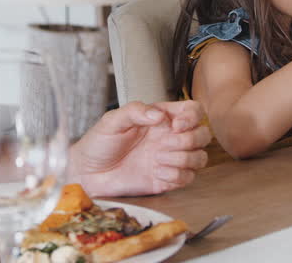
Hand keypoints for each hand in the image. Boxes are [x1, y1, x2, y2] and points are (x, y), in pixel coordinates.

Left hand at [69, 100, 209, 196]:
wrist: (88, 173)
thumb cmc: (98, 143)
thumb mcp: (112, 120)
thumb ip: (135, 111)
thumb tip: (159, 115)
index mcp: (160, 118)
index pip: (193, 110)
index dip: (192, 116)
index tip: (176, 124)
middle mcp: (169, 137)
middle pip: (203, 134)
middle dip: (191, 139)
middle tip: (166, 143)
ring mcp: (169, 159)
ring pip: (200, 157)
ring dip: (184, 158)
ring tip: (157, 159)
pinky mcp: (166, 180)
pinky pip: (188, 178)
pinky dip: (177, 176)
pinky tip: (157, 172)